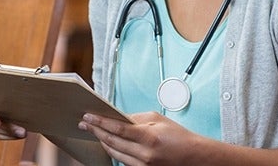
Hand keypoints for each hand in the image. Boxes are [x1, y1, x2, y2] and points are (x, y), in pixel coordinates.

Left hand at [78, 111, 201, 165]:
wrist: (192, 157)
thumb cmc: (178, 136)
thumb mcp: (159, 120)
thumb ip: (137, 118)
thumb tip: (118, 117)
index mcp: (149, 137)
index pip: (118, 128)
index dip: (100, 122)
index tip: (88, 117)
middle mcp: (144, 154)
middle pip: (112, 142)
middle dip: (96, 131)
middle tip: (85, 123)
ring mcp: (142, 165)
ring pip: (114, 153)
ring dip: (102, 141)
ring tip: (94, 131)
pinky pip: (122, 160)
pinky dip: (113, 150)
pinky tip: (108, 142)